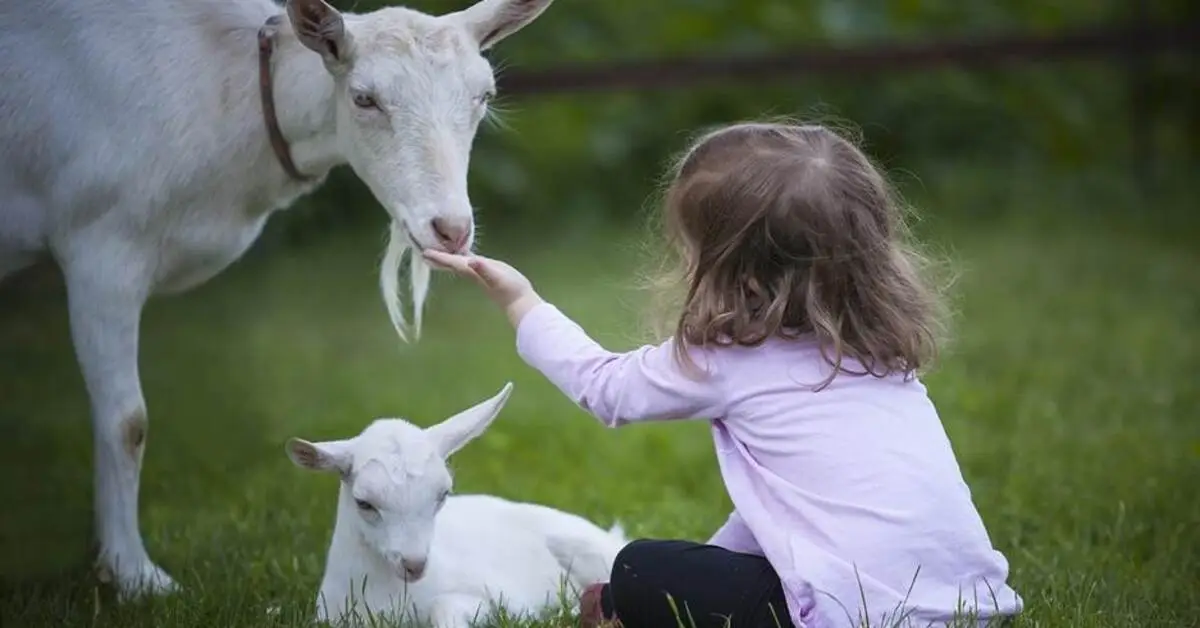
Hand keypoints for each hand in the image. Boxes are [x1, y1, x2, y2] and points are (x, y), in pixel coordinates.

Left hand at [423, 249, 544, 327]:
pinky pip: (470, 263)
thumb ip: (484, 269)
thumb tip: (472, 261)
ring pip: (459, 264)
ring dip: (448, 259)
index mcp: (472, 271)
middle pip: (451, 265)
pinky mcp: (487, 273)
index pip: (452, 262)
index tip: (424, 252)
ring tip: (439, 253)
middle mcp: (472, 273)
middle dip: (438, 259)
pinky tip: (464, 256)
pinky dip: (463, 258)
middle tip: (424, 253)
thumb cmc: (510, 289)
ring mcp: (479, 274)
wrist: (520, 302)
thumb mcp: (498, 277)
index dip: (439, 256)